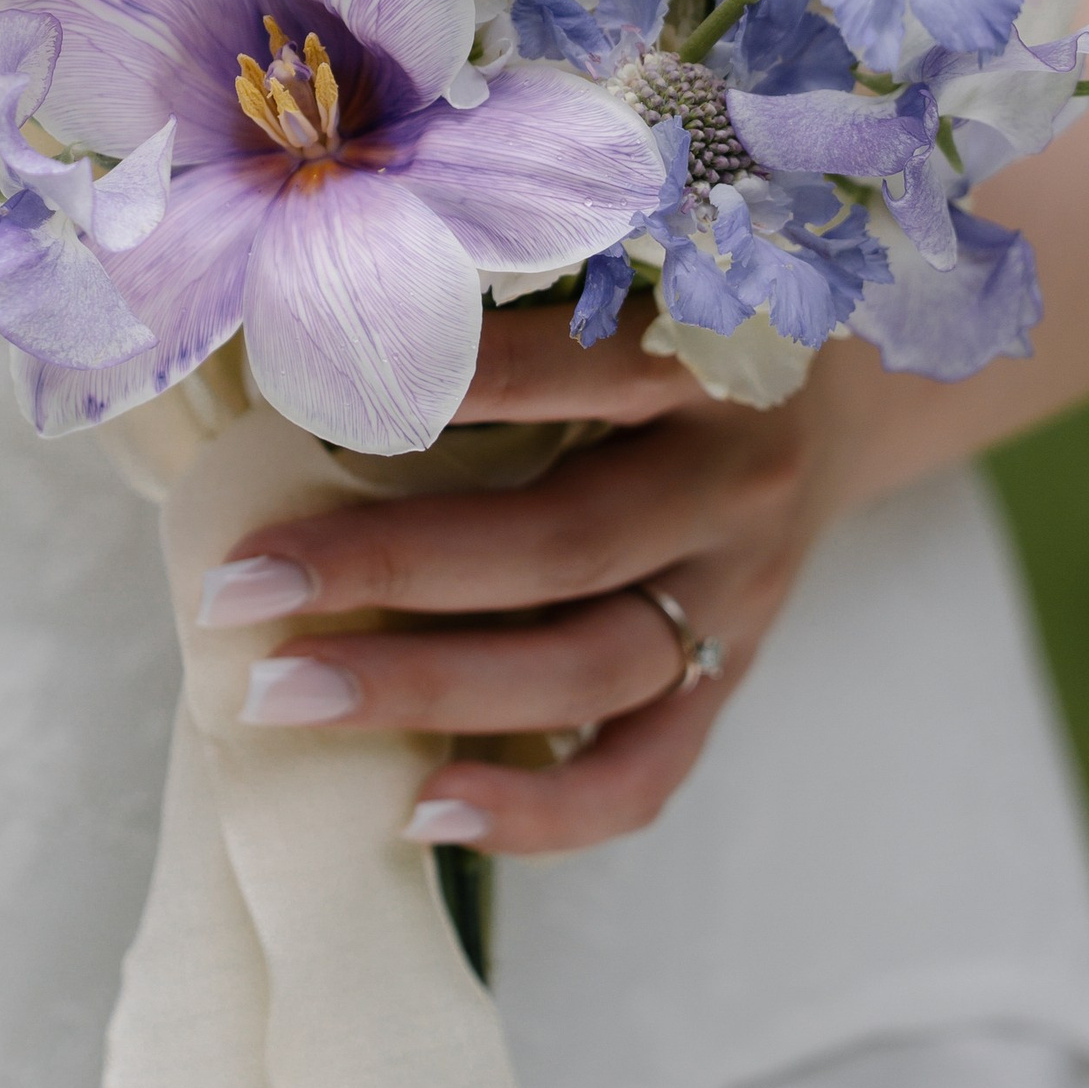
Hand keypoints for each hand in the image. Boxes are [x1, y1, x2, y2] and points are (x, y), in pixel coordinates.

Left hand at [204, 304, 820, 855]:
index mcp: (703, 354)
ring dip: (427, 690)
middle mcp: (731, 479)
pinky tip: (422, 810)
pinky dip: (540, 812)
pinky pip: (647, 772)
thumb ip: (514, 307)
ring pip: (590, 667)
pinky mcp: (732, 675)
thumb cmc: (680, 318)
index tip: (291, 394)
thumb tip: (309, 344)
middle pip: (559, 544)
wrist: (850, 388)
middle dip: (387, 568)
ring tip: (283, 694)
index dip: (434, 384)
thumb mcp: (632, 275)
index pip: (565, 369)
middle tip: (239, 586)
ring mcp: (738, 592)